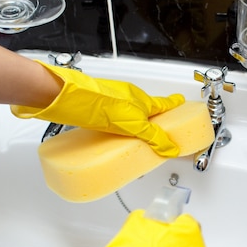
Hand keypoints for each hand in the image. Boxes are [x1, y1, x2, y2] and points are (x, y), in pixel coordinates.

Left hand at [11, 61, 184, 156]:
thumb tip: (170, 148)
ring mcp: (109, 102)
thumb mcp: (132, 124)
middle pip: (145, 107)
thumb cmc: (98, 104)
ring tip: (136, 136)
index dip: (174, 105)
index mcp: (140, 100)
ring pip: (128, 112)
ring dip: (134, 122)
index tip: (181, 102)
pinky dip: (116, 127)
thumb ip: (152, 136)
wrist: (65, 98)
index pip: (163, 103)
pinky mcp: (94, 110)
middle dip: (153, 117)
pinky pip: (111, 119)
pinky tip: (110, 137)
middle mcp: (127, 98)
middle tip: (158, 127)